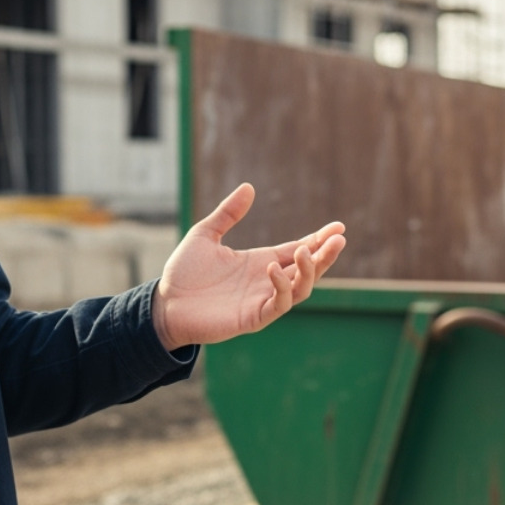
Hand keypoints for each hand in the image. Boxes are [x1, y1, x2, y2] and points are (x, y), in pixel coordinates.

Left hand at [153, 183, 345, 349]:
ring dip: (309, 271)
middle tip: (339, 239)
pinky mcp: (253, 317)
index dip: (318, 240)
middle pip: (307, 269)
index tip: (339, 227)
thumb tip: (249, 187)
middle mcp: (267, 281)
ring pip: (300, 288)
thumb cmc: (183, 273)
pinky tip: (274, 268)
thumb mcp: (205, 234)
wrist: (165, 304)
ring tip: (306, 251)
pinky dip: (281, 287)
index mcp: (260, 261)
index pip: (297, 250)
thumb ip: (228, 213)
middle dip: (325, 255)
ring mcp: (262, 300)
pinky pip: (278, 304)